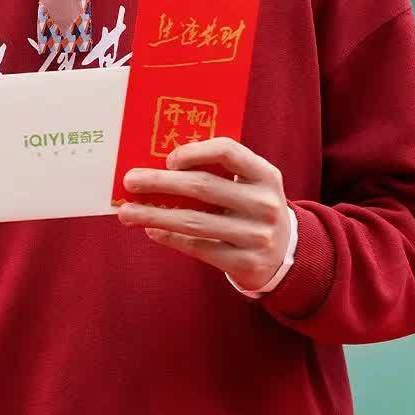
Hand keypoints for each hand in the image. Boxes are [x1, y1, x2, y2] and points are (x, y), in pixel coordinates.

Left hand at [117, 136, 290, 290]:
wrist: (286, 254)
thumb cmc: (253, 209)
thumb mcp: (250, 185)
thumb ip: (219, 172)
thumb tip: (158, 167)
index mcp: (266, 175)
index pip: (228, 152)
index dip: (195, 151)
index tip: (167, 159)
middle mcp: (265, 204)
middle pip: (203, 187)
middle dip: (160, 182)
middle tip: (130, 181)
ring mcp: (256, 236)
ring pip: (194, 221)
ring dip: (154, 215)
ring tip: (127, 213)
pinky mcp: (245, 262)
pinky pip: (198, 247)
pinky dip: (170, 237)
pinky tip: (151, 230)